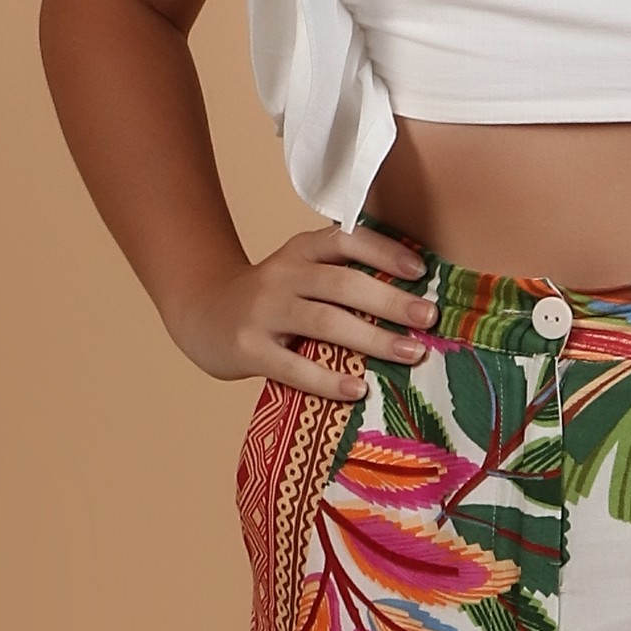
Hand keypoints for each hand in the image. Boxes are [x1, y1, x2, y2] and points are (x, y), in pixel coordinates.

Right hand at [168, 223, 431, 396]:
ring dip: (373, 338)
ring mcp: (264, 312)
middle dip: (390, 301)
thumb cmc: (270, 299)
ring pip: (325, 321)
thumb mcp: (300, 273)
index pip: (345, 241)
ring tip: (411, 353)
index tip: (420, 271)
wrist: (202, 314)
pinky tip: (359, 390)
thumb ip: (341, 277)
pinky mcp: (250, 349)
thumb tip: (413, 300)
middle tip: (429, 319)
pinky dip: (329, 380)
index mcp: (300, 251)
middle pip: (342, 283)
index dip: (384, 252)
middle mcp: (282, 275)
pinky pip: (295, 366)